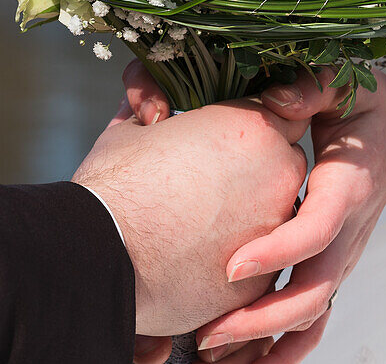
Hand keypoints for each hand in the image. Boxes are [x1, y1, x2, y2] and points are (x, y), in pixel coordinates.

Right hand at [74, 97, 307, 336]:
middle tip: (205, 179)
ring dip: (246, 212)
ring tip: (194, 221)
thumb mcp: (131, 130)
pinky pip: (262, 260)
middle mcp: (278, 173)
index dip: (244, 125)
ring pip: (275, 212)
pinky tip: (194, 256)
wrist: (103, 258)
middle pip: (283, 162)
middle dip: (253, 168)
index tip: (214, 140)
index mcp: (253, 127)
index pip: (276, 112)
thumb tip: (148, 108)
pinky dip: (236, 255)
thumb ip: (154, 112)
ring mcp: (276, 228)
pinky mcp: (265, 278)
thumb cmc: (116, 186)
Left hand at [120, 61, 385, 362]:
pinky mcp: (334, 264)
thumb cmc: (367, 105)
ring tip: (218, 357)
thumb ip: (311, 87)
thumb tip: (277, 101)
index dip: (278, 251)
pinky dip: (283, 344)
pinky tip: (244, 360)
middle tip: (210, 331)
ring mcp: (344, 254)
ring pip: (315, 314)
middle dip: (264, 319)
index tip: (231, 266)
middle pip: (315, 292)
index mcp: (349, 186)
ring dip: (270, 343)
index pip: (317, 229)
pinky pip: (314, 315)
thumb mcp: (344, 82)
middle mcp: (350, 231)